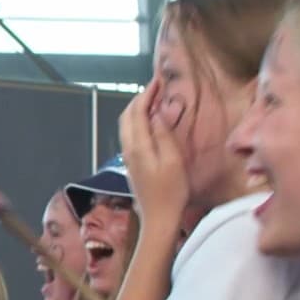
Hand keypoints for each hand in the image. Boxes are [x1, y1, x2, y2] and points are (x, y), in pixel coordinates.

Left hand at [119, 80, 190, 232]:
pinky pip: (130, 134)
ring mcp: (128, 157)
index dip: (147, 94)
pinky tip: (150, 122)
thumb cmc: (171, 191)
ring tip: (154, 101)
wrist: (158, 218)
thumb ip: (163, 134)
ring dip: (137, 109)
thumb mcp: (173, 160)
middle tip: (156, 88)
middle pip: (127, 115)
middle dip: (139, 98)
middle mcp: (128, 149)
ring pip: (126, 125)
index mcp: (138, 145)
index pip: (138, 111)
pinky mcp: (132, 164)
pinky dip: (137, 121)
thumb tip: (156, 114)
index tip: (158, 81)